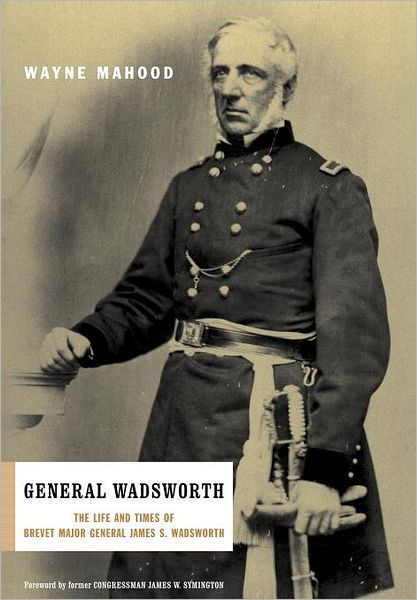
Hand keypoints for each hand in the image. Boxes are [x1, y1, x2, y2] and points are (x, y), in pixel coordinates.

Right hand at [40, 327, 90, 371]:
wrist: (72, 347)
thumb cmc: (78, 345)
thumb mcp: (84, 344)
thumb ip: (83, 348)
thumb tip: (77, 355)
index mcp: (58, 332)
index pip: (61, 349)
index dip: (70, 358)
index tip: (77, 362)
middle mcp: (48, 337)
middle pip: (55, 357)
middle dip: (66, 364)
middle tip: (74, 367)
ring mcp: (43, 346)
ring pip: (50, 363)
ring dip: (61, 368)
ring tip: (69, 368)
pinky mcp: (41, 355)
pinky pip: (45, 366)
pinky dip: (54, 370)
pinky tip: (62, 368)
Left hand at [249, 484, 366, 531]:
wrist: (323, 473)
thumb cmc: (305, 484)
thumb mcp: (294, 493)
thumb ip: (290, 505)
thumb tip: (271, 514)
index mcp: (305, 507)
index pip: (299, 530)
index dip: (297, 529)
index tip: (297, 525)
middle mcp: (317, 511)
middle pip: (311, 533)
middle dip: (307, 529)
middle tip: (306, 523)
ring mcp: (328, 512)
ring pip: (323, 532)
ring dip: (318, 530)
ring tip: (315, 522)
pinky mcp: (336, 512)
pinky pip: (333, 528)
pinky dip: (329, 528)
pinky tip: (324, 522)